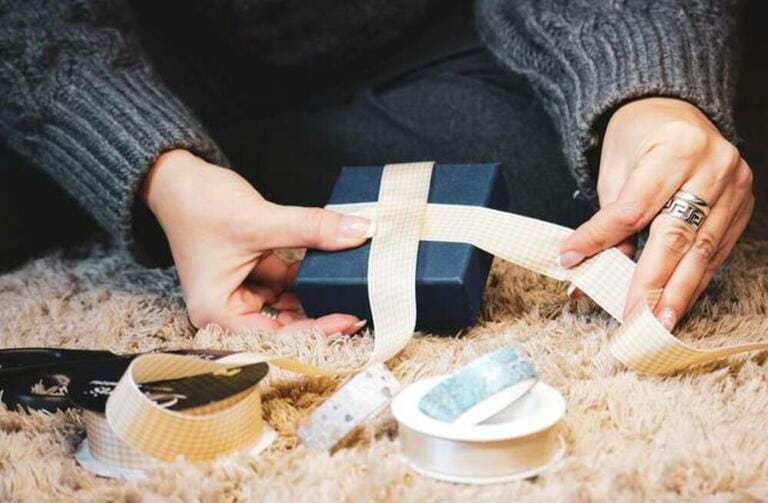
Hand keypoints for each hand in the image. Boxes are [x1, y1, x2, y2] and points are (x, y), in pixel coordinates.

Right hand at [142, 150, 372, 333]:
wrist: (176, 178)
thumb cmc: (197, 204)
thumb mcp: (260, 220)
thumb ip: (312, 228)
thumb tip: (361, 231)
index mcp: (217, 312)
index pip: (274, 336)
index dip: (315, 332)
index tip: (349, 320)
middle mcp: (228, 310)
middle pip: (284, 327)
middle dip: (320, 317)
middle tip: (360, 307)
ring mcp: (243, 293)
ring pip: (291, 306)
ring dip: (318, 297)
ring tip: (353, 288)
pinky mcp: (254, 276)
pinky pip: (289, 285)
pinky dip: (309, 277)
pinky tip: (336, 269)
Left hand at [559, 98, 753, 329]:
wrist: (674, 111)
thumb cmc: (638, 141)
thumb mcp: (616, 172)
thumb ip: (610, 220)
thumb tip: (592, 268)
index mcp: (674, 148)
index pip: (634, 207)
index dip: (601, 238)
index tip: (573, 262)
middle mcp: (712, 166)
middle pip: (677, 235)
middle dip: (652, 281)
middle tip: (632, 315)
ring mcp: (734, 186)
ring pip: (703, 249)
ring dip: (679, 291)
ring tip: (658, 321)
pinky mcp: (743, 204)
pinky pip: (718, 249)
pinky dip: (695, 277)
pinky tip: (678, 300)